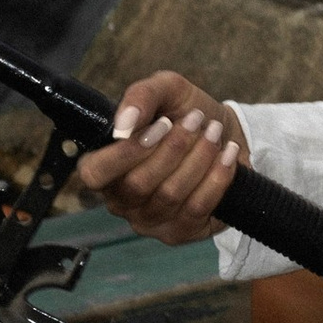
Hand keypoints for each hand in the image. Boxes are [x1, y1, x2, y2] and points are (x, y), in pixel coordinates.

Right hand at [76, 73, 248, 247]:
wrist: (222, 133)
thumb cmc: (183, 112)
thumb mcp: (164, 90)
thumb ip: (140, 96)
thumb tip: (124, 124)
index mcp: (104, 168)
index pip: (95, 174)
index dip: (126, 153)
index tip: (163, 124)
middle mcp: (120, 200)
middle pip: (138, 184)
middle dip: (174, 148)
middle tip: (197, 119)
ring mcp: (149, 221)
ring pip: (170, 195)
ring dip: (199, 158)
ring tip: (215, 132)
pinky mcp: (179, 232)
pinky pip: (197, 209)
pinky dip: (217, 177)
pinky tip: (227, 154)